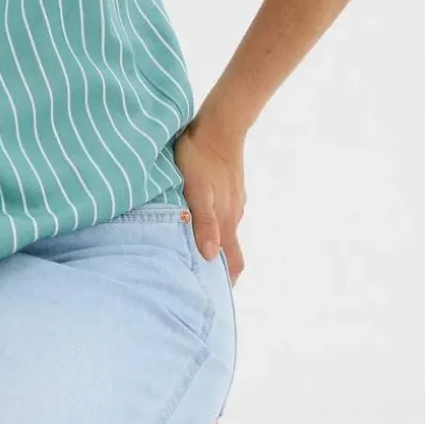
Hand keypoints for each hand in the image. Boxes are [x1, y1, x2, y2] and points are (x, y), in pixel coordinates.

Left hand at [172, 119, 246, 285]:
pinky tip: (196, 222)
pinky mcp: (229, 190)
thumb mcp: (196, 191)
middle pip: (230, 252)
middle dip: (218, 270)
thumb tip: (210, 257)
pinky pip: (222, 215)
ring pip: (225, 233)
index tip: (212, 299)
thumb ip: (204, 223)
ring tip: (191, 255)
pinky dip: (212, 227)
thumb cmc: (199, 157)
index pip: (233, 263)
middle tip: (197, 282)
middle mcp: (233, 216)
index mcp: (226, 221)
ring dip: (213, 247)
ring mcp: (233, 202)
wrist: (220, 124)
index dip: (226, 283)